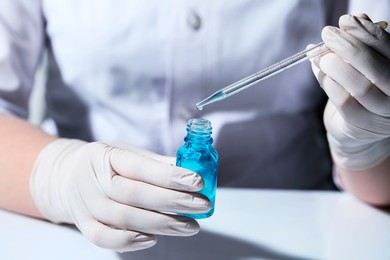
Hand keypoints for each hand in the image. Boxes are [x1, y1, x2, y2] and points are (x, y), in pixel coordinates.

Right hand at [30, 139, 208, 251]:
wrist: (66, 176)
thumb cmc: (105, 163)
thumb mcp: (127, 153)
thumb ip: (156, 163)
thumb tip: (190, 169)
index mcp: (106, 156)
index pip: (140, 167)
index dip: (169, 176)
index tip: (197, 182)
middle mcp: (93, 180)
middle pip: (135, 194)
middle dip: (173, 202)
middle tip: (201, 205)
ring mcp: (86, 204)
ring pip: (124, 218)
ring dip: (161, 224)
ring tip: (190, 226)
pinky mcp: (83, 224)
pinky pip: (103, 238)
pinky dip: (129, 241)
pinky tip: (154, 238)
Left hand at [310, 14, 389, 169]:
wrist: (357, 127)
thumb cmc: (363, 88)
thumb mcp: (366, 63)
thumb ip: (364, 44)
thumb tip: (358, 18)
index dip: (367, 33)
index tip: (345, 20)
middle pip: (375, 68)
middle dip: (347, 46)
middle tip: (327, 33)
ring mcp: (383, 112)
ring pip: (359, 86)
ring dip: (334, 66)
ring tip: (319, 55)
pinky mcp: (362, 123)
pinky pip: (343, 100)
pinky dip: (328, 83)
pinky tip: (320, 72)